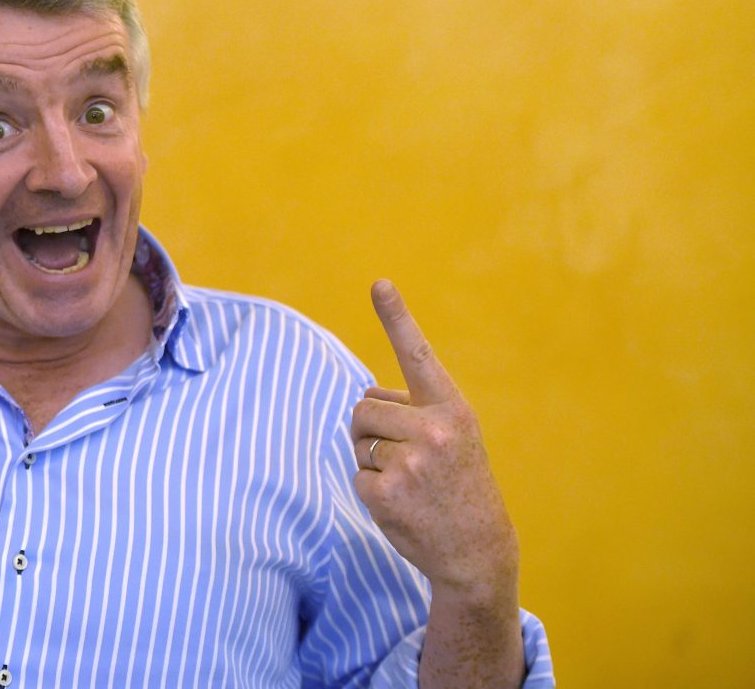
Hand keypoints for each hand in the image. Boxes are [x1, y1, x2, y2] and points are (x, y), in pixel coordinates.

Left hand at [351, 280, 518, 606]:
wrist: (477, 551)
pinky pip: (356, 474)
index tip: (379, 283)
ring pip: (358, 440)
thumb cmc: (460, 484)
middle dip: (373, 429)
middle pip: (364, 406)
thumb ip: (417, 410)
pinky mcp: (386, 492)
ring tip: (410, 482)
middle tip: (409, 459)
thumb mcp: (455, 437)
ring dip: (372, 459)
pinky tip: (402, 504)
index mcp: (451, 408)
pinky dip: (371, 489)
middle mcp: (433, 429)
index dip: (397, 317)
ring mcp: (409, 462)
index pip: (418, 354)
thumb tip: (367, 395)